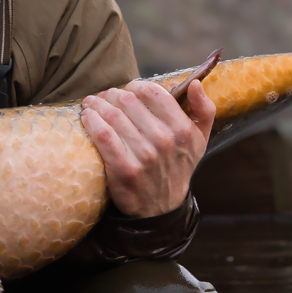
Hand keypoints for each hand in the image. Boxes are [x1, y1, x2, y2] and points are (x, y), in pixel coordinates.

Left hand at [81, 78, 215, 217]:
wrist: (161, 208)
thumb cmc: (178, 167)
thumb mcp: (200, 140)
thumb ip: (204, 110)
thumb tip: (196, 84)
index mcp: (183, 129)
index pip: (152, 92)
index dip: (135, 86)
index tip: (127, 90)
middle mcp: (165, 140)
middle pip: (128, 101)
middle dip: (112, 95)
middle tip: (105, 97)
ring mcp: (144, 155)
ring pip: (113, 115)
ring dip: (97, 105)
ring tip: (91, 104)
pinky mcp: (124, 169)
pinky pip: (103, 135)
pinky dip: (92, 122)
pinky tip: (87, 117)